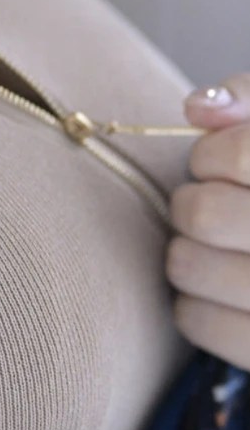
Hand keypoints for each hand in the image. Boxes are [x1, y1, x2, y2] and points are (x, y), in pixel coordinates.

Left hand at [167, 75, 249, 374]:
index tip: (218, 162)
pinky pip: (193, 320)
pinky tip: (219, 291)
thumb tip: (198, 108)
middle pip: (204, 213)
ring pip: (187, 264)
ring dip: (186, 250)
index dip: (212, 153)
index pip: (243, 157)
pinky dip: (190, 302)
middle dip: (193, 201)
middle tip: (212, 207)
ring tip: (217, 249)